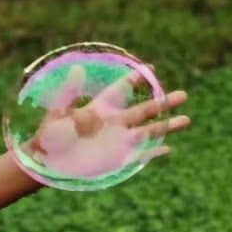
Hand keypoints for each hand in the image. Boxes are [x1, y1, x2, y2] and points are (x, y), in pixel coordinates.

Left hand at [26, 66, 189, 177]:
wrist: (44, 164)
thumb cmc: (48, 137)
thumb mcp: (58, 112)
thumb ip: (69, 92)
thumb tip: (77, 67)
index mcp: (98, 110)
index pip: (120, 91)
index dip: (135, 80)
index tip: (151, 69)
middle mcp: (111, 124)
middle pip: (142, 111)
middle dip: (163, 103)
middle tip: (184, 95)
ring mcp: (115, 141)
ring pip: (147, 132)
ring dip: (166, 126)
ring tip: (187, 119)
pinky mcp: (114, 158)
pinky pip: (138, 155)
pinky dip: (152, 152)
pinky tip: (168, 148)